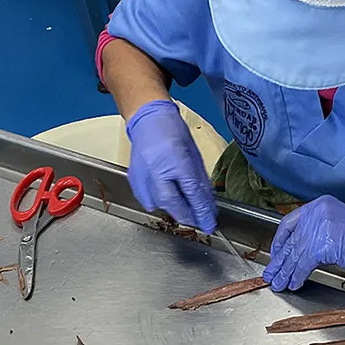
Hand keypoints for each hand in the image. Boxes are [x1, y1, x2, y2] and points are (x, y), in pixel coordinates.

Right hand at [125, 100, 217, 232]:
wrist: (147, 120)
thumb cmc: (172, 132)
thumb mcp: (193, 155)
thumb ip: (199, 181)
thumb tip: (207, 205)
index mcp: (175, 159)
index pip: (191, 192)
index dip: (202, 211)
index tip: (210, 224)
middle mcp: (156, 168)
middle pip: (172, 203)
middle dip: (188, 216)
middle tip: (200, 221)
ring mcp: (142, 174)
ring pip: (159, 204)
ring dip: (174, 209)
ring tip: (184, 205)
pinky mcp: (134, 179)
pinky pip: (147, 200)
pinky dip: (159, 202)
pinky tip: (167, 196)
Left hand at [263, 195, 344, 291]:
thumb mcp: (339, 227)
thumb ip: (319, 232)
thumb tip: (299, 251)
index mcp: (320, 205)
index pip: (290, 223)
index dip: (280, 242)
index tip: (276, 255)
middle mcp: (317, 212)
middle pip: (291, 240)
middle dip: (280, 261)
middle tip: (271, 274)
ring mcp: (320, 227)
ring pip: (295, 254)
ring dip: (286, 272)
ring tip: (279, 283)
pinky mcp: (324, 244)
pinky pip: (303, 264)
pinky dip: (298, 276)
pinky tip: (295, 283)